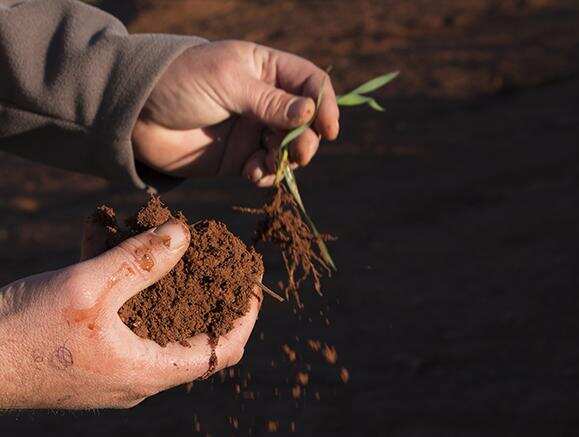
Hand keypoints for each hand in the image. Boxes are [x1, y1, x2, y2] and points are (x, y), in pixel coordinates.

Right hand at [0, 219, 260, 408]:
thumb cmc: (21, 333)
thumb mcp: (87, 288)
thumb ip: (139, 259)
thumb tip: (184, 233)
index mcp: (147, 370)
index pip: (222, 350)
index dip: (245, 316)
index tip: (253, 282)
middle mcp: (138, 375)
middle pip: (195, 333)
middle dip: (207, 290)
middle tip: (217, 255)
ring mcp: (116, 366)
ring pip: (158, 317)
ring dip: (162, 277)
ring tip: (164, 236)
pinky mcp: (94, 352)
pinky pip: (124, 314)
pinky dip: (126, 281)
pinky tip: (106, 235)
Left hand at [132, 40, 339, 186]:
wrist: (135, 116)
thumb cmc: (179, 83)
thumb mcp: (226, 82)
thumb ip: (269, 101)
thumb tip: (310, 113)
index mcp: (265, 69)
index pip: (310, 82)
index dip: (325, 104)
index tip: (329, 129)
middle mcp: (265, 100)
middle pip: (306, 121)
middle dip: (307, 138)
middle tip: (299, 152)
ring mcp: (252, 130)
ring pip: (289, 148)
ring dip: (288, 159)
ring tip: (269, 162)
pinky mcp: (238, 158)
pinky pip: (265, 169)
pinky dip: (266, 174)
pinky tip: (253, 173)